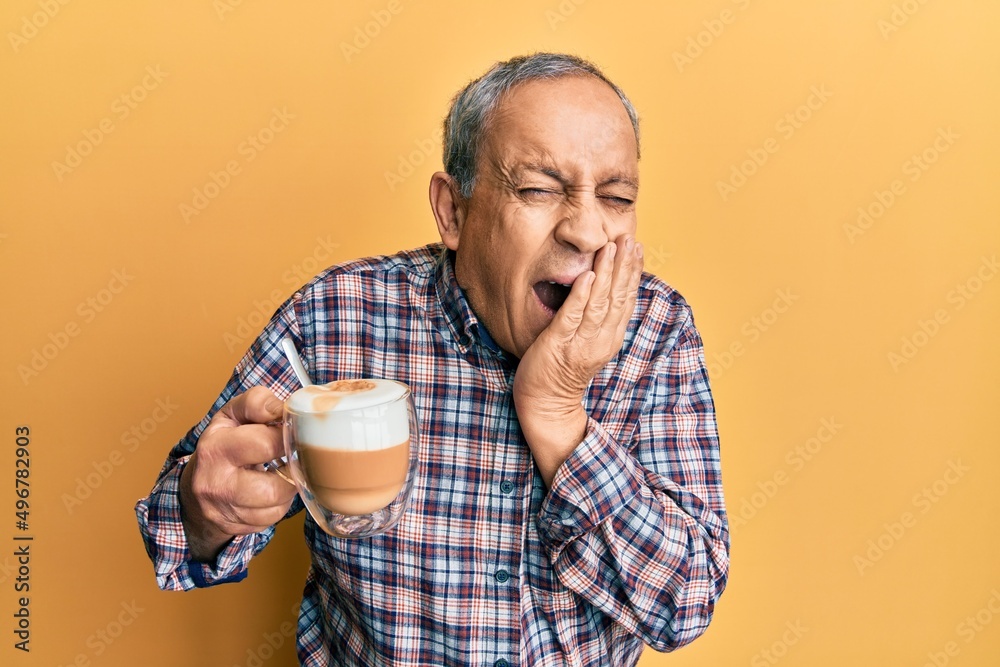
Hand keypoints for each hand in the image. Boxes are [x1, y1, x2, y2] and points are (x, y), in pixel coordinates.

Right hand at [179, 386, 296, 561]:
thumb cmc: (222, 445)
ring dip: (288, 488)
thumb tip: (283, 408)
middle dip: (292, 469)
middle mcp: (217, 483)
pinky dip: (279, 504)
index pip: (264, 443)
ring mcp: (226, 509)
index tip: (295, 432)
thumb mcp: (231, 415)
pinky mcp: (236, 526)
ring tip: (283, 472)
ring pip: (277, 504)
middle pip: (273, 486)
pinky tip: (272, 491)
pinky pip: (273, 518)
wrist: (195, 489)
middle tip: (294, 455)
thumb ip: (257, 403)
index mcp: (216, 448)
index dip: (288, 436)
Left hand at [514, 235, 642, 485]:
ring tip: (611, 248)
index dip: (633, 273)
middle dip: (624, 266)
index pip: (626, 299)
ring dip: (606, 273)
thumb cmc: (563, 370)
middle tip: (629, 238)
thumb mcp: (589, 343)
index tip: (637, 248)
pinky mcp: (559, 344)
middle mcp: (601, 339)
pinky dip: (581, 296)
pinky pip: (572, 317)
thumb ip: (598, 320)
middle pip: (617, 297)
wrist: (546, 403)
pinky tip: (586, 277)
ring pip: (599, 303)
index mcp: (610, 338)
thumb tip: (604, 291)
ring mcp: (581, 342)